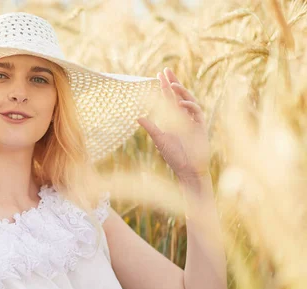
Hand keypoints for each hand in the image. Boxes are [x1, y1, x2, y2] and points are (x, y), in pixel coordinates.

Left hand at [138, 68, 210, 183]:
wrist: (188, 169)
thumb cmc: (174, 156)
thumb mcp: (160, 139)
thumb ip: (151, 127)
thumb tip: (137, 117)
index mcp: (173, 119)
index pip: (168, 99)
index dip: (164, 87)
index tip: (159, 75)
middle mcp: (183, 117)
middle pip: (178, 95)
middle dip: (173, 82)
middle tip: (166, 70)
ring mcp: (192, 120)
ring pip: (188, 100)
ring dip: (181, 91)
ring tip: (171, 85)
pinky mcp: (200, 126)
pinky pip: (196, 111)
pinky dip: (189, 105)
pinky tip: (180, 103)